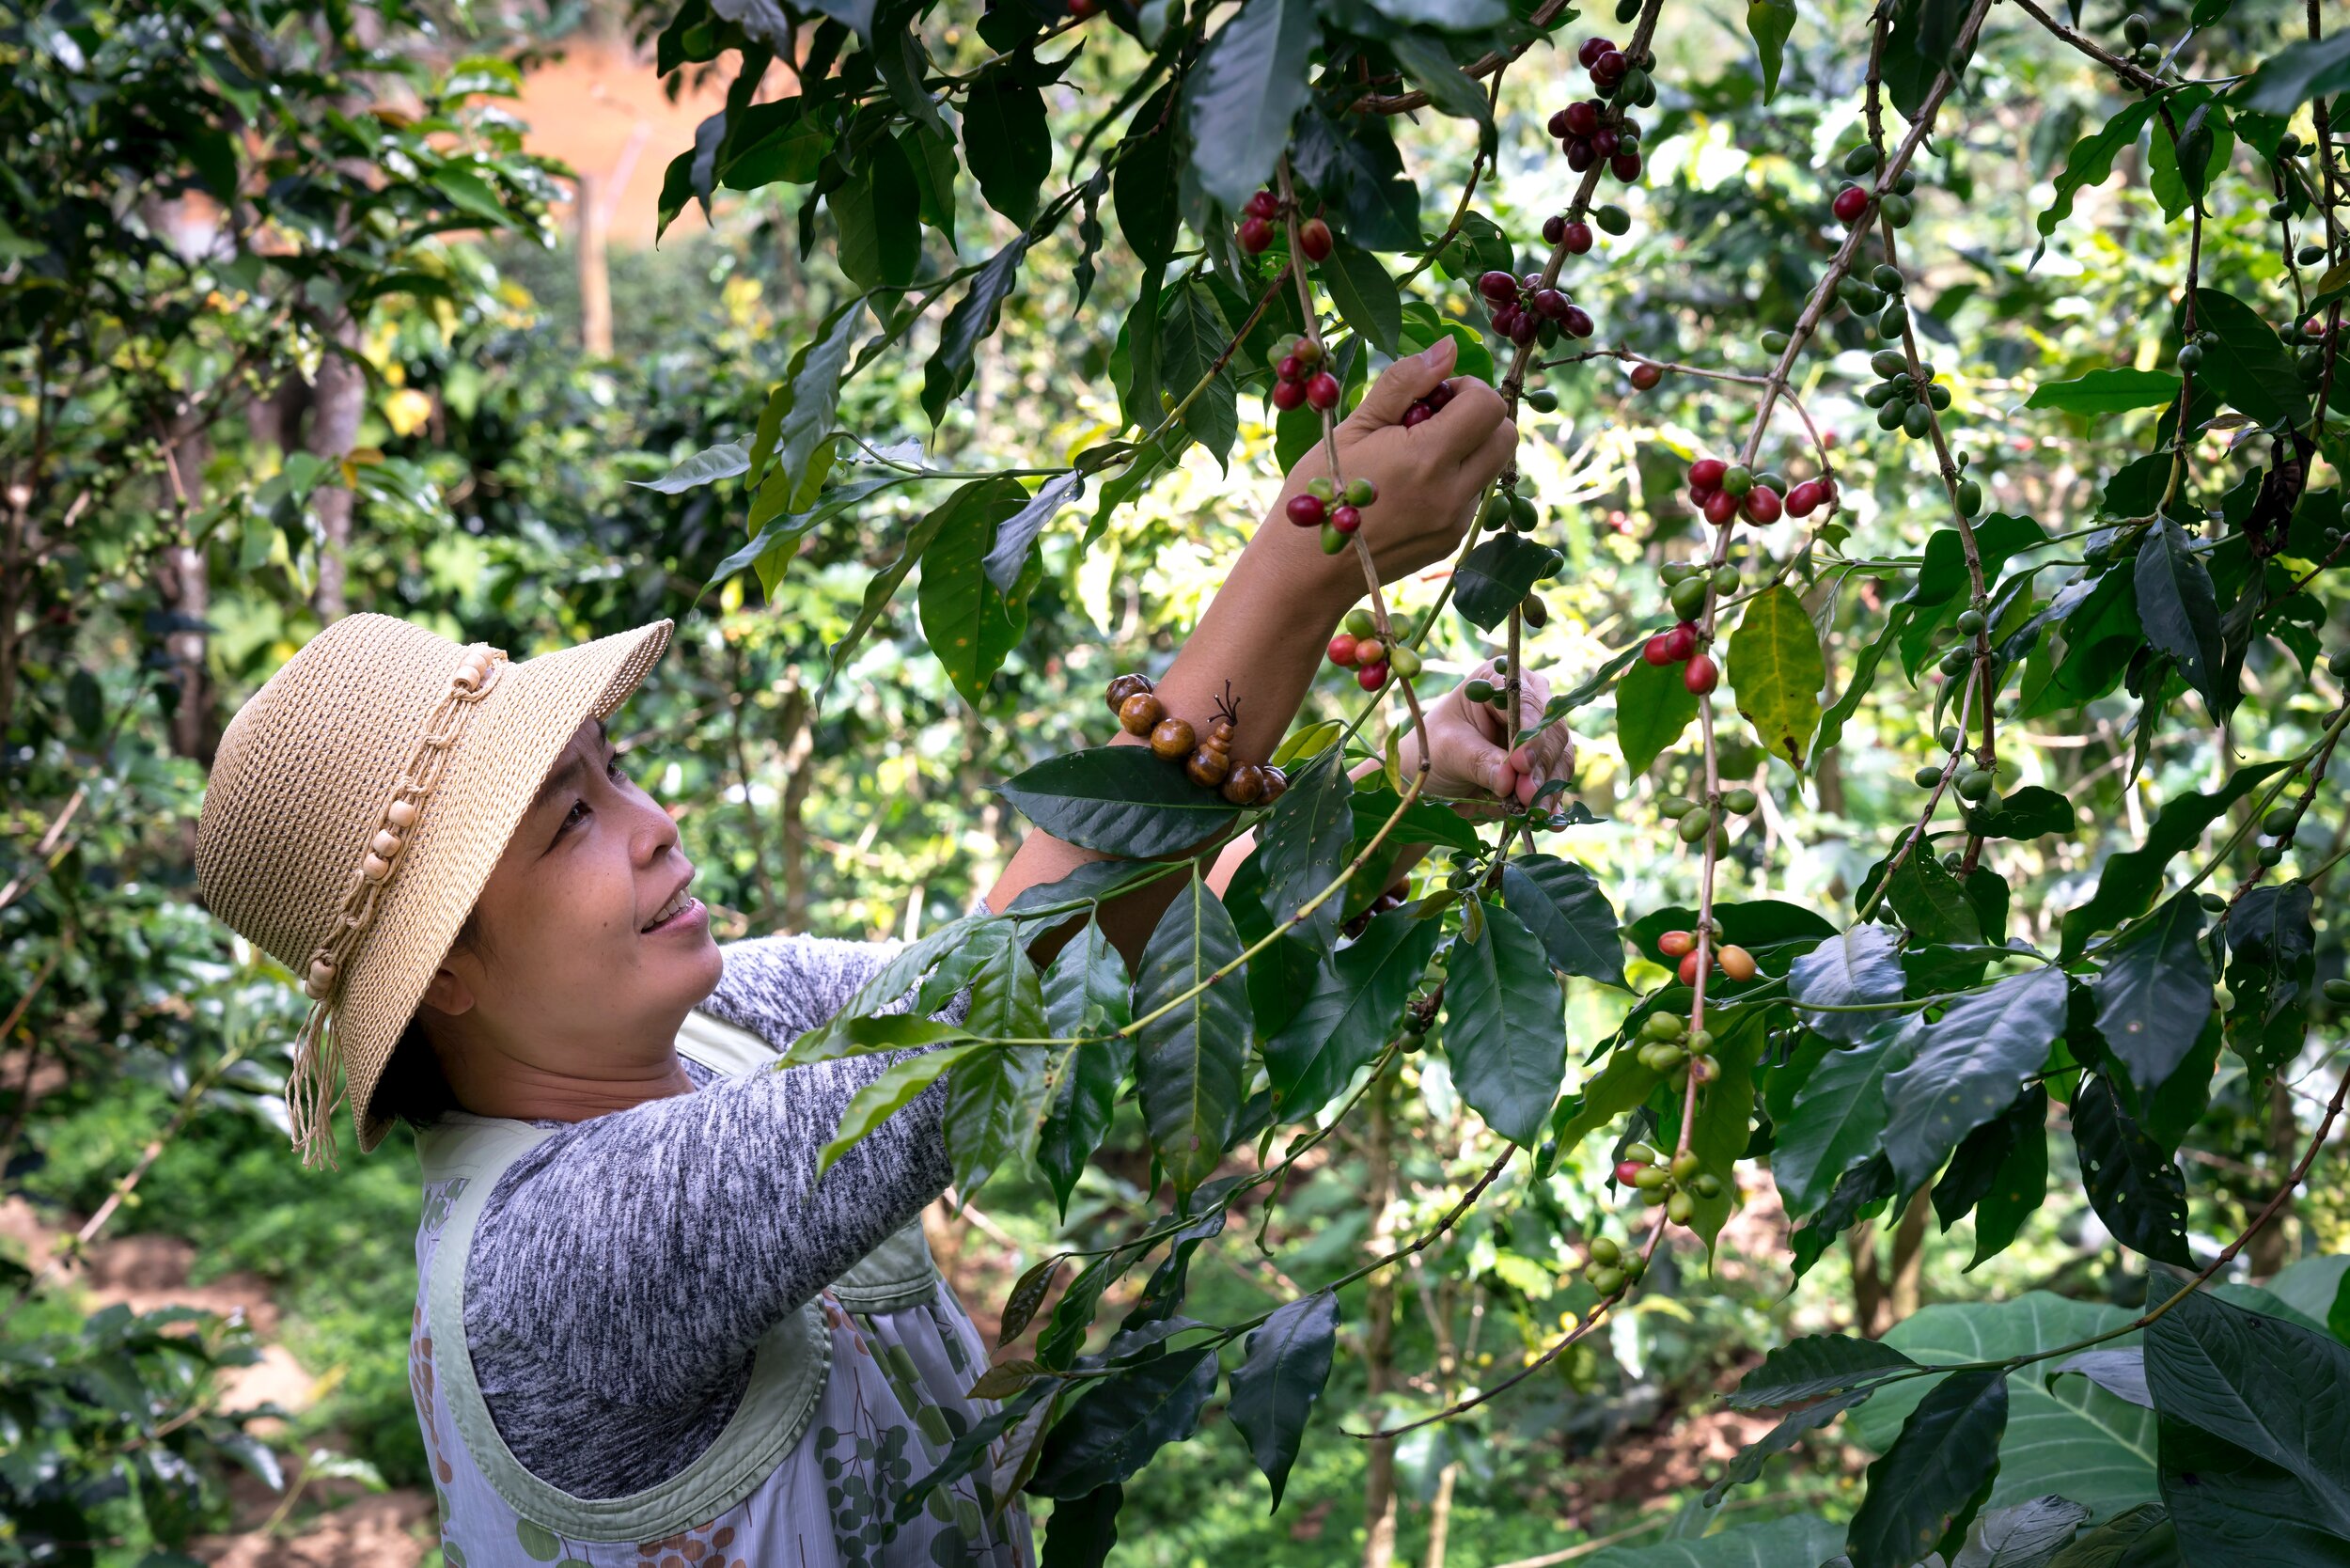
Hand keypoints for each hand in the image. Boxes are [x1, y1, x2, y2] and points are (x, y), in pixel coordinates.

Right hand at [1268, 336, 1515, 593]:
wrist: (1308, 569)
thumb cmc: (1319, 489)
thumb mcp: (1354, 426)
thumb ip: (1405, 382)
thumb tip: (1449, 347)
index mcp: (1427, 458)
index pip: (1488, 405)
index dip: (1466, 388)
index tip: (1434, 395)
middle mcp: (1452, 493)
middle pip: (1506, 435)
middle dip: (1479, 416)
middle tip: (1433, 419)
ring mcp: (1456, 521)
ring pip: (1492, 466)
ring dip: (1468, 448)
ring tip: (1417, 455)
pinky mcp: (1451, 540)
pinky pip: (1472, 496)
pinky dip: (1453, 480)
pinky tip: (1410, 487)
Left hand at [1400, 660, 1576, 815]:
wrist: (1433, 779)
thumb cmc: (1433, 751)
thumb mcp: (1448, 751)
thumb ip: (1479, 761)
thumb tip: (1508, 779)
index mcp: (1498, 681)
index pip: (1525, 702)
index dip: (1529, 733)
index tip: (1521, 764)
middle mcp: (1527, 701)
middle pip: (1550, 730)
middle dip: (1540, 765)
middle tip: (1528, 796)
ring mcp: (1540, 733)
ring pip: (1559, 756)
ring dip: (1549, 787)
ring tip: (1536, 813)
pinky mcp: (1544, 763)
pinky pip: (1557, 780)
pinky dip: (1553, 801)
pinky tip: (1552, 821)